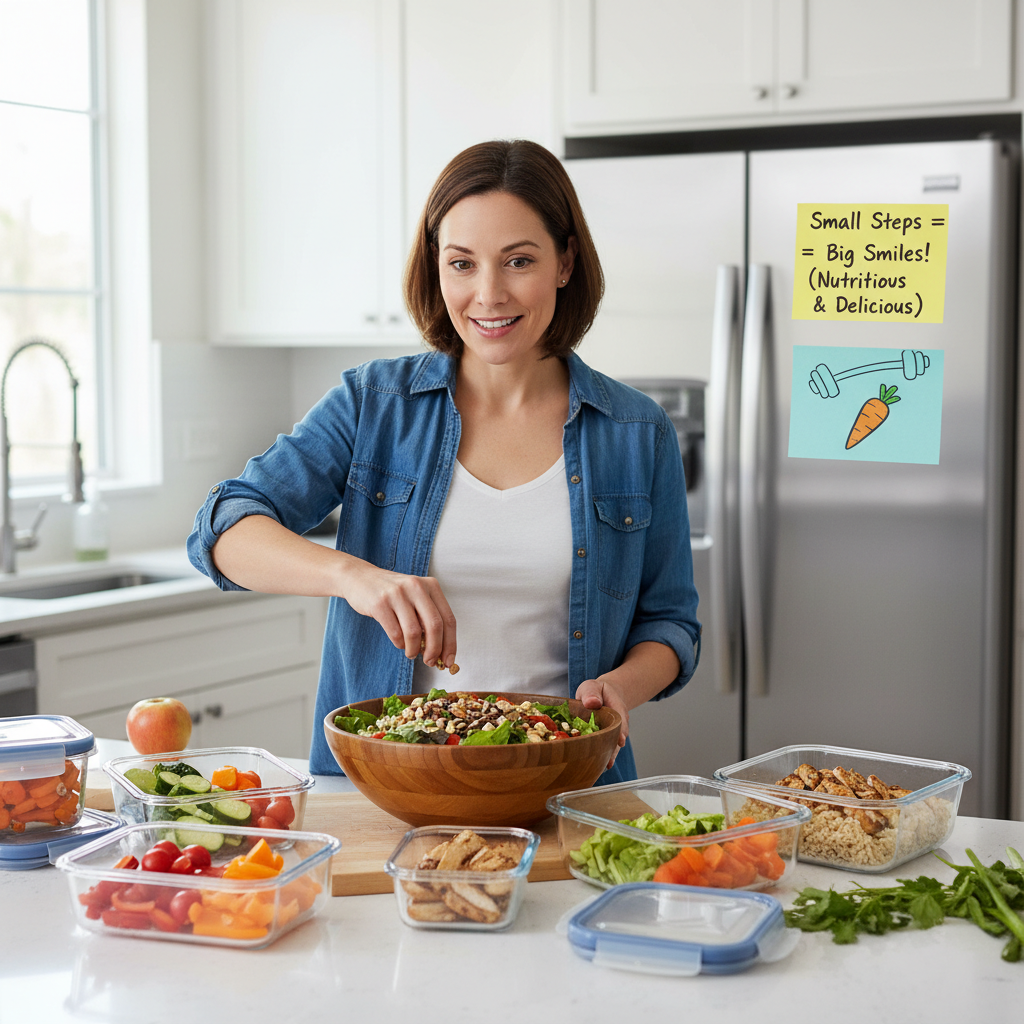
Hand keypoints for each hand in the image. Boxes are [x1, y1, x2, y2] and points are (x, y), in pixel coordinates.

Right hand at [338, 559, 456, 670]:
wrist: (360, 578)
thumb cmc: (393, 594)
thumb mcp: (415, 598)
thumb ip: (429, 619)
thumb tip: (441, 652)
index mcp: (431, 585)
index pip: (448, 619)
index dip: (450, 644)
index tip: (448, 661)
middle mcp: (416, 587)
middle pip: (434, 626)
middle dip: (434, 650)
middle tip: (430, 662)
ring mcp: (397, 594)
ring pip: (414, 633)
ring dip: (414, 650)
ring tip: (411, 653)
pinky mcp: (380, 604)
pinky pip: (395, 634)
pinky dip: (400, 644)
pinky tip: (399, 643)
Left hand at [575, 675, 628, 769]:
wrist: (601, 695)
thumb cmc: (595, 691)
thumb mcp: (591, 687)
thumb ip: (591, 693)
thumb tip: (592, 703)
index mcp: (616, 707)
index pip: (621, 718)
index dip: (621, 730)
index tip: (621, 740)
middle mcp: (619, 721)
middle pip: (619, 735)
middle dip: (615, 747)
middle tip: (610, 760)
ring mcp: (614, 730)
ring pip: (614, 744)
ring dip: (611, 754)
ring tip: (605, 766)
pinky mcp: (607, 737)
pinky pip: (608, 746)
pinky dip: (605, 755)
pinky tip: (602, 766)